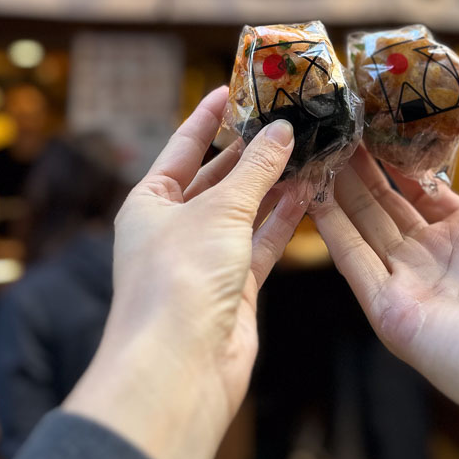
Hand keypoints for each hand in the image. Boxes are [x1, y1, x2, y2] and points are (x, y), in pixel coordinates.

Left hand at [66, 87, 303, 458]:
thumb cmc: (180, 279)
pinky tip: (309, 191)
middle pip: (217, 178)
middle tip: (287, 118)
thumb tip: (282, 130)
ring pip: (245, 210)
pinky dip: (284, 218)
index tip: (236, 88)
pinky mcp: (234, 287)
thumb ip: (256, 169)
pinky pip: (262, 242)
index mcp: (149, 203)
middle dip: (251, 150)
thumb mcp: (219, 210)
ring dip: (274, 183)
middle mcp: (174, 228)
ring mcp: (205, 259)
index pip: (184, 147)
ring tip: (308, 148)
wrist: (179, 369)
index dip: (209, 116)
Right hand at [311, 98, 458, 451]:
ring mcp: (414, 288)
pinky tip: (314, 188)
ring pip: (362, 227)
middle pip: (383, 204)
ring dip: (338, 186)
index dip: (396, 153)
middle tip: (336, 117)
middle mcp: (438, 261)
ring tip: (317, 139)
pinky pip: (354, 263)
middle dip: (359, 162)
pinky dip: (332, 227)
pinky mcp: (397, 315)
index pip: (419, 188)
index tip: (375, 112)